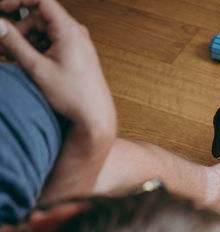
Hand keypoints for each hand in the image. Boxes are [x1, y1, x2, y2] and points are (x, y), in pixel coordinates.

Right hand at [0, 0, 115, 201]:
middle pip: (39, 18)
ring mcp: (78, 44)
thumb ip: (14, 43)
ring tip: (15, 60)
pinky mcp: (77, 55)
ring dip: (27, 42)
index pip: (41, 0)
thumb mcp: (37, 68)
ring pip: (44, 33)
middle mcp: (76, 33)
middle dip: (19, 30)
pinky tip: (30, 64)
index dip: (18, 0)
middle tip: (4, 48)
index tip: (2, 7)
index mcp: (69, 31)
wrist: (95, 116)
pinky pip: (53, 44)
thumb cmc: (73, 96)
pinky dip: (38, 50)